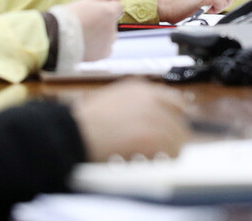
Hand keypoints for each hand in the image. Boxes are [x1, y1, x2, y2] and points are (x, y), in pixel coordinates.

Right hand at [61, 0, 122, 61]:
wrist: (59, 39)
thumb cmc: (70, 18)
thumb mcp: (85, 1)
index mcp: (109, 12)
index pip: (118, 6)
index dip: (109, 5)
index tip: (100, 7)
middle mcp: (113, 27)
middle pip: (113, 21)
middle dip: (104, 20)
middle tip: (87, 21)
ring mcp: (109, 41)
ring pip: (109, 35)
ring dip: (101, 34)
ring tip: (84, 33)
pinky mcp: (104, 53)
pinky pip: (105, 47)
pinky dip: (99, 46)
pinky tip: (86, 43)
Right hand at [72, 79, 189, 160]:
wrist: (73, 132)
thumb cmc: (84, 122)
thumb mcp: (111, 102)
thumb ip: (134, 107)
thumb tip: (153, 121)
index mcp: (140, 89)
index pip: (175, 101)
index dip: (177, 118)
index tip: (175, 130)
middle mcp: (151, 98)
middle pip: (179, 121)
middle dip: (172, 137)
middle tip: (163, 151)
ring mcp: (153, 116)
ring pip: (177, 137)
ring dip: (167, 151)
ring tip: (152, 158)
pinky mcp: (152, 136)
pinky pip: (171, 151)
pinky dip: (163, 160)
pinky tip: (149, 162)